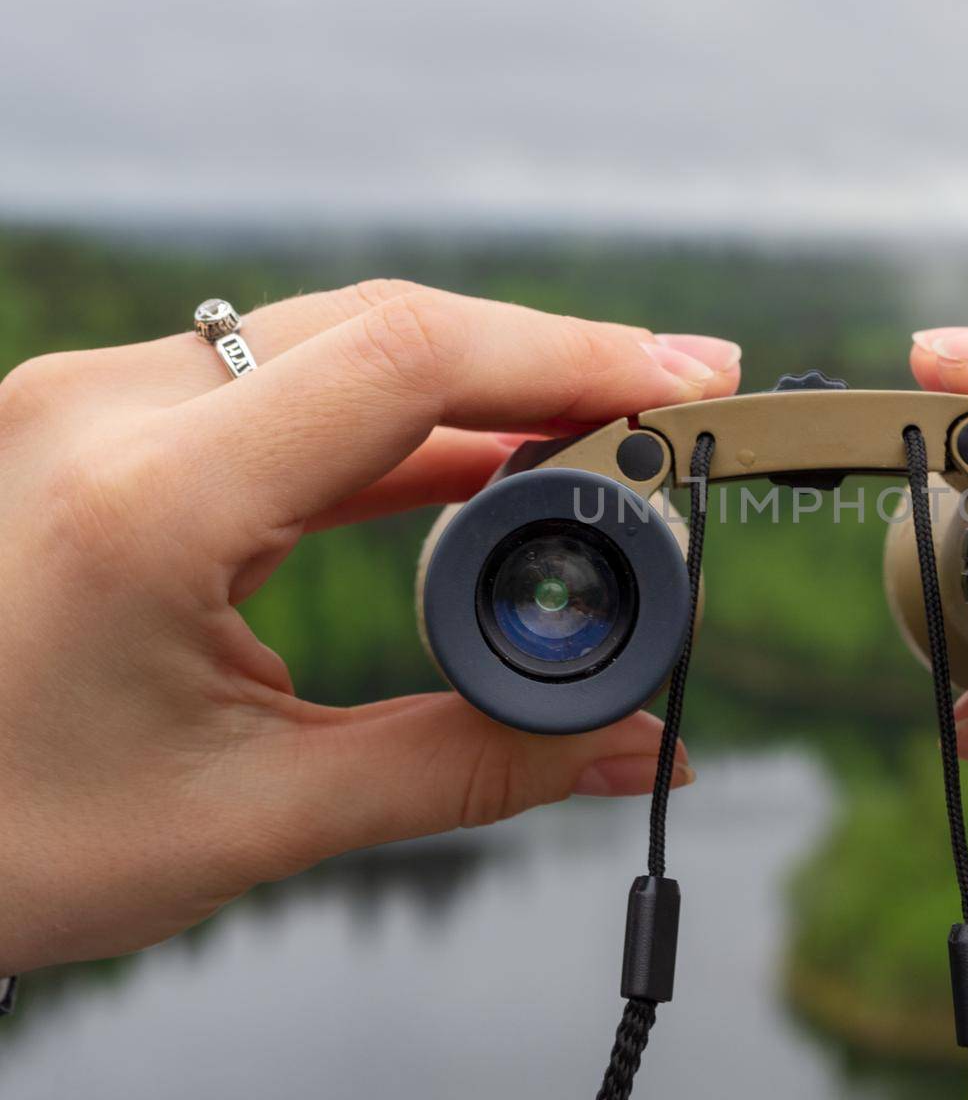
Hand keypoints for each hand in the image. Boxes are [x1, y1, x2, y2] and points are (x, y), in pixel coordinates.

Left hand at [0, 280, 739, 974]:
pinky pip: (289, 390)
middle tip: (677, 409)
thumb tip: (635, 752)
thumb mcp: (250, 820)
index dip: (574, 356)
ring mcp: (96, 405)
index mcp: (143, 503)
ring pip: (343, 347)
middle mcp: (107, 412)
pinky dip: (404, 422)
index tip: (690, 382)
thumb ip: (467, 768)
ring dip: (484, 388)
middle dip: (553, 362)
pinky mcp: (104, 424)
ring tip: (604, 442)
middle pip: (388, 328)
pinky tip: (486, 461)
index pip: (405, 362)